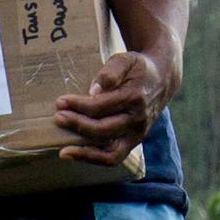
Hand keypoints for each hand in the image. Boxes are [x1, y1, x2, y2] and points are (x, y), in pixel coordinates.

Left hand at [54, 50, 168, 165]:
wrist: (161, 80)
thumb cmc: (137, 68)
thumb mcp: (125, 60)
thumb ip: (110, 73)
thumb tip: (93, 91)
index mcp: (135, 97)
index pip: (101, 106)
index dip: (79, 106)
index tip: (61, 102)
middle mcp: (138, 120)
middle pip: (104, 130)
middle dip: (78, 125)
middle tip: (58, 117)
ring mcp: (137, 134)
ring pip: (111, 152)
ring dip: (85, 152)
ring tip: (64, 150)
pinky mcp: (134, 142)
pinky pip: (114, 157)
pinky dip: (94, 158)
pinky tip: (75, 154)